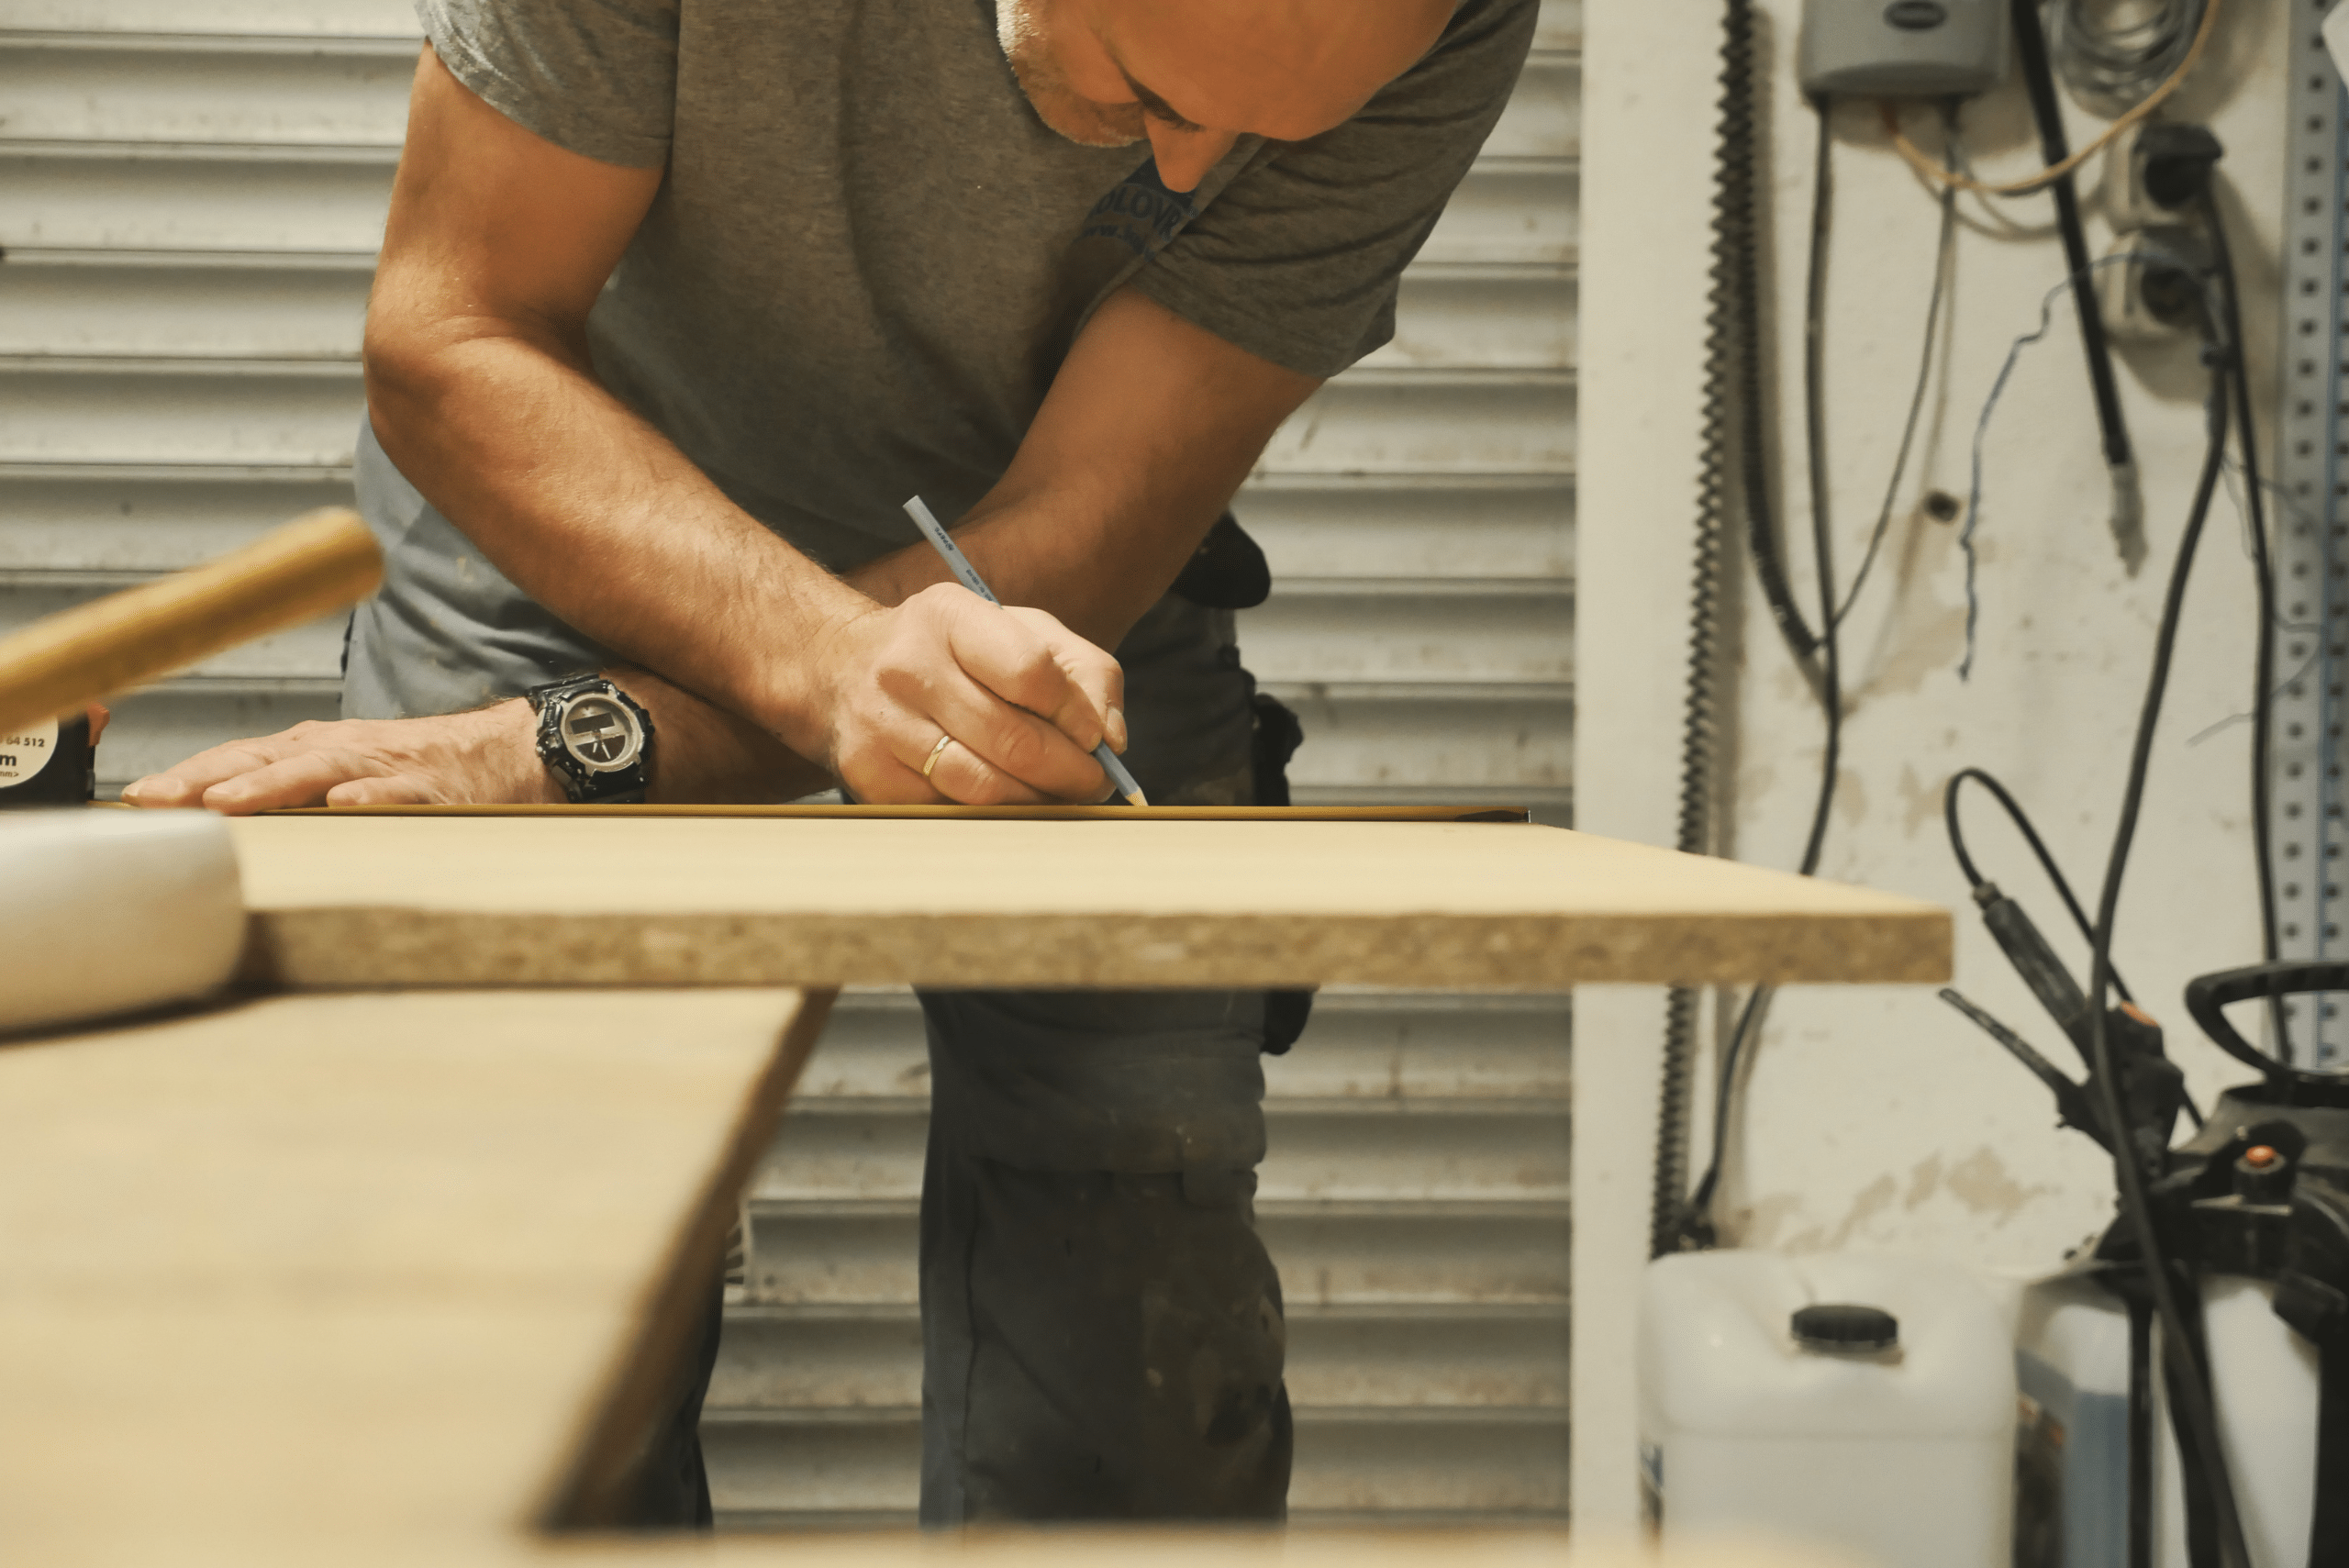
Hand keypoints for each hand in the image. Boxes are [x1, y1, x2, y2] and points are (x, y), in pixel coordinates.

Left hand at [121, 701, 557, 813]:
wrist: (507, 751)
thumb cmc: (422, 768)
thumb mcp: (348, 770)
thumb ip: (296, 788)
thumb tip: (226, 816)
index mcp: (316, 748)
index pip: (238, 758)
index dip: (187, 776)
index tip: (137, 797)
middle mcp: (340, 749)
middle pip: (262, 761)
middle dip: (204, 779)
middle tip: (154, 800)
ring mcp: (384, 766)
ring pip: (317, 771)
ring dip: (268, 786)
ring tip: (225, 803)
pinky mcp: (430, 786)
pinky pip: (397, 793)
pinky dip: (369, 796)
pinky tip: (344, 805)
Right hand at [810, 581, 1127, 804]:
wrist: (842, 668)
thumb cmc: (954, 652)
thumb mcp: (1019, 631)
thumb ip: (1083, 672)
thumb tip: (1112, 738)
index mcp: (950, 617)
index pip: (1031, 671)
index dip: (1075, 714)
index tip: (1096, 737)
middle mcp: (907, 667)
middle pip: (1012, 739)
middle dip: (1069, 772)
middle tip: (1093, 784)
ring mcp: (882, 724)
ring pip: (981, 786)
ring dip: (1036, 802)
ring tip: (1058, 797)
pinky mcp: (868, 775)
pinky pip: (949, 812)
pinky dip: (992, 817)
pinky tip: (1008, 804)